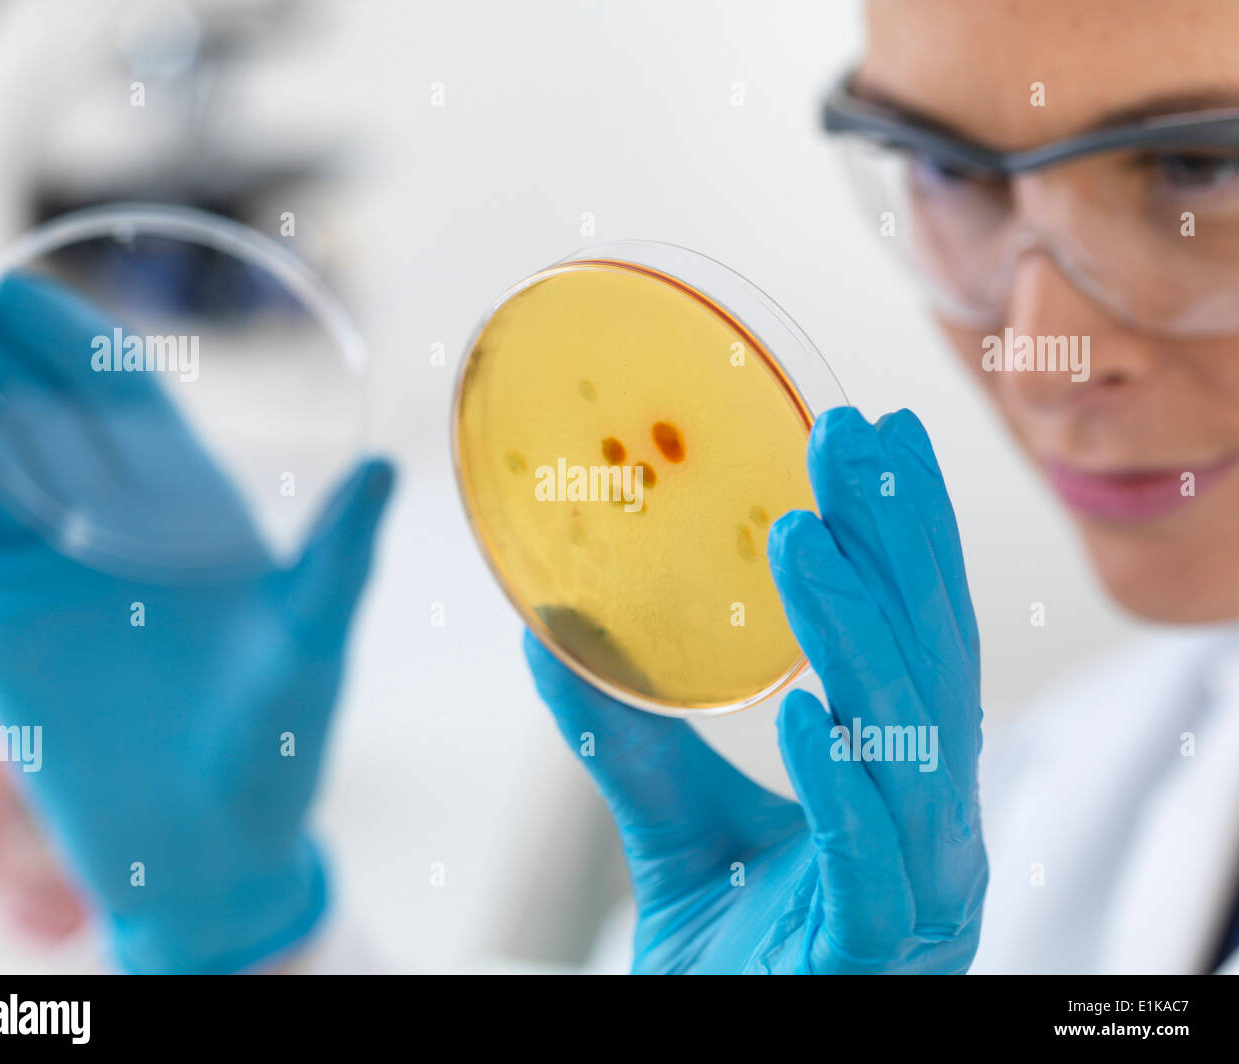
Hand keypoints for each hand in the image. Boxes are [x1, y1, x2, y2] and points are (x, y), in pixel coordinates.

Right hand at [0, 277, 393, 972]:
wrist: (206, 840)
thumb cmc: (276, 742)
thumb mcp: (312, 641)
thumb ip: (340, 558)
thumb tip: (389, 469)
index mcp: (190, 506)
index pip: (124, 397)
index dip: (77, 343)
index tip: (26, 297)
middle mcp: (115, 520)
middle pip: (46, 407)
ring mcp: (54, 563)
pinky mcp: (3, 614)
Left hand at [524, 407, 985, 972]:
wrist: (718, 1050)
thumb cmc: (730, 949)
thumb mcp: (672, 823)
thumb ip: (627, 733)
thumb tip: (545, 633)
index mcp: (904, 784)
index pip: (917, 637)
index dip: (908, 538)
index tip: (878, 439)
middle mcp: (935, 828)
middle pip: (929, 665)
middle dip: (896, 548)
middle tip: (849, 441)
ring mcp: (920, 895)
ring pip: (908, 748)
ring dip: (857, 637)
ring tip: (802, 540)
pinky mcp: (877, 957)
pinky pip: (872, 866)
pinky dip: (843, 787)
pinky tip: (805, 713)